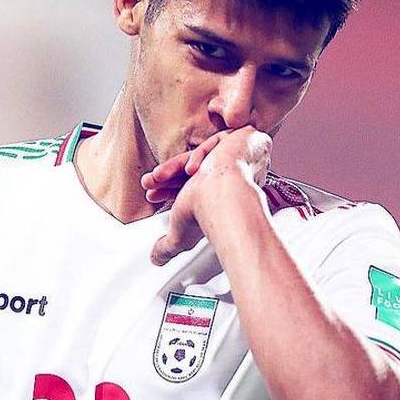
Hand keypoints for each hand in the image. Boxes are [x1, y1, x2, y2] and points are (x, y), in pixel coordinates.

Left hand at [140, 126, 272, 265]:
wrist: (224, 202)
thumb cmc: (207, 217)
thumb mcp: (180, 235)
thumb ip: (167, 246)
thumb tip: (156, 259)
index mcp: (225, 194)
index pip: (196, 187)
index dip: (172, 189)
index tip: (155, 193)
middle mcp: (236, 176)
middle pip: (198, 171)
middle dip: (168, 179)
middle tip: (150, 184)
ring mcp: (243, 157)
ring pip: (204, 156)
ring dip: (175, 168)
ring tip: (157, 178)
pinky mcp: (249, 140)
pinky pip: (218, 141)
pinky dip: (201, 154)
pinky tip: (193, 170)